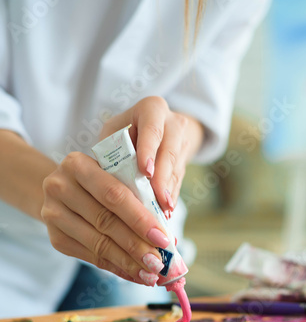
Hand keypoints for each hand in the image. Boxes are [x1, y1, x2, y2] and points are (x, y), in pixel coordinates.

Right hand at [42, 152, 169, 285]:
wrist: (63, 191)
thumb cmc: (101, 182)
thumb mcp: (116, 177)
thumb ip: (139, 197)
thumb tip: (169, 238)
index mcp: (78, 164)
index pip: (114, 195)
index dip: (140, 219)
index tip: (164, 239)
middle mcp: (60, 187)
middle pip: (106, 222)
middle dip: (137, 246)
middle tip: (159, 263)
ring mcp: (53, 214)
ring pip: (98, 243)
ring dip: (128, 262)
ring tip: (150, 274)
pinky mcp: (55, 238)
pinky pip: (90, 257)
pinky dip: (116, 267)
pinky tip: (134, 274)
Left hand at [100, 96, 203, 217]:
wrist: (154, 128)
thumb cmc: (125, 131)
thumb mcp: (114, 133)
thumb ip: (111, 151)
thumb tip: (106, 179)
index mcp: (152, 109)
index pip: (152, 129)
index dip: (149, 150)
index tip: (146, 171)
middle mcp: (173, 123)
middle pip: (169, 152)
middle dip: (162, 178)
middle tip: (157, 199)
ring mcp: (182, 143)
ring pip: (176, 169)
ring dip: (168, 193)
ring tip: (161, 211)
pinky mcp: (185, 162)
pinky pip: (178, 181)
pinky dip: (170, 197)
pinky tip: (166, 212)